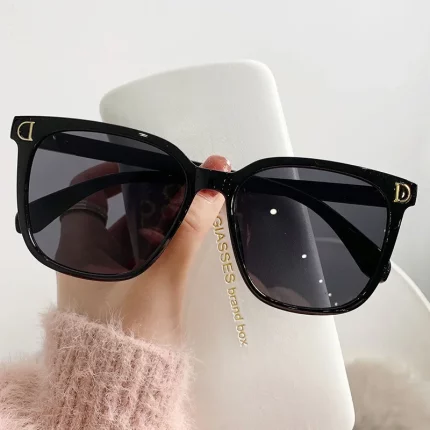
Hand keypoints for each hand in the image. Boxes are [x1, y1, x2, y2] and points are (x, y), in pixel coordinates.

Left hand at [57, 155, 230, 344]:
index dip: (109, 173)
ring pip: (135, 234)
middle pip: (118, 212)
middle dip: (153, 197)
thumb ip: (187, 233)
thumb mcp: (161, 278)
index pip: (84, 195)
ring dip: (163, 220)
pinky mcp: (125, 289)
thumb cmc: (129, 334)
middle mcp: (90, 260)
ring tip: (194, 205)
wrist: (125, 389)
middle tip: (184, 184)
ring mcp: (108, 275)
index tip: (139, 163)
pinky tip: (185, 238)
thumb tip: (210, 194)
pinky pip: (144, 254)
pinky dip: (163, 242)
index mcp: (81, 251)